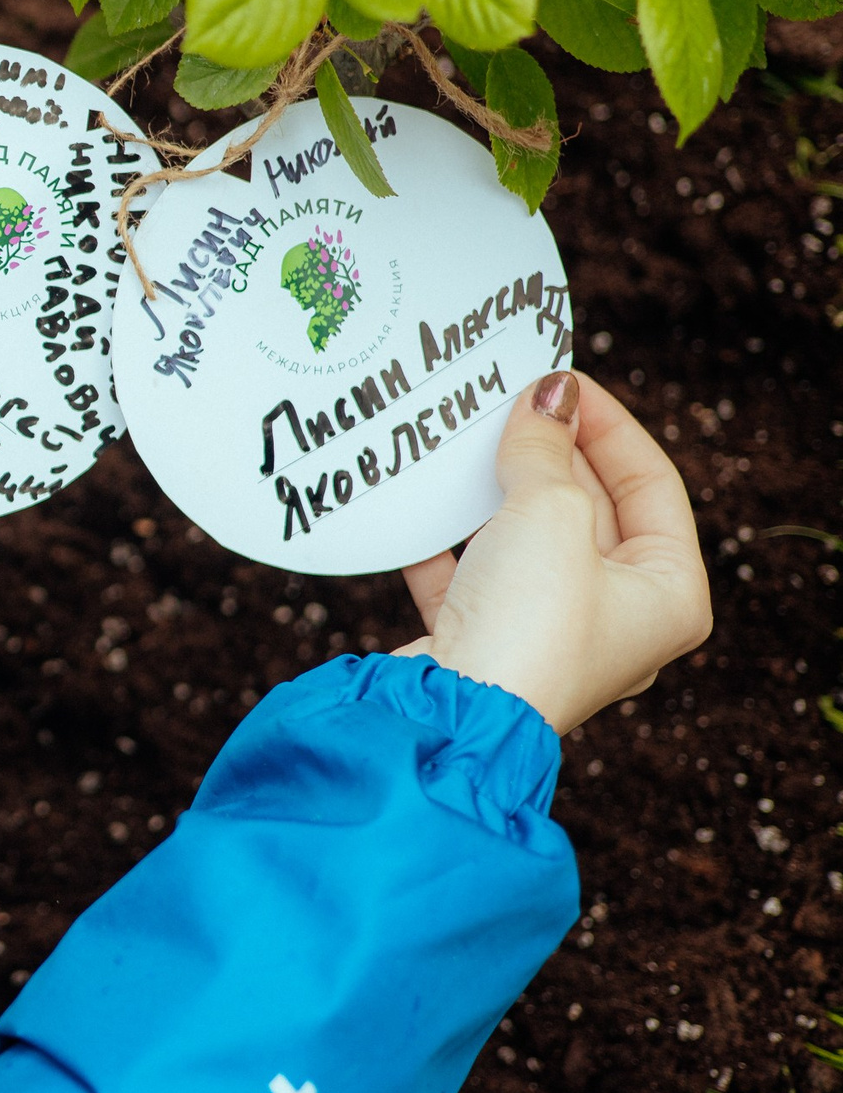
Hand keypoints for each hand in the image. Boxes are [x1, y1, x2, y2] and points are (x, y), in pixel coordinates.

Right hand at [397, 371, 710, 734]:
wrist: (452, 712)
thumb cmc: (528, 624)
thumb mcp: (549, 514)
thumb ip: (545, 448)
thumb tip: (548, 394)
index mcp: (669, 595)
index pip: (652, 484)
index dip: (607, 424)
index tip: (560, 381)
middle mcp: (619, 618)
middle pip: (591, 510)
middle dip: (548, 455)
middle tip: (509, 403)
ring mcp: (551, 632)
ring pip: (527, 540)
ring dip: (494, 492)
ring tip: (466, 442)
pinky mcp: (490, 643)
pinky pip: (473, 575)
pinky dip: (449, 542)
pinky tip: (422, 509)